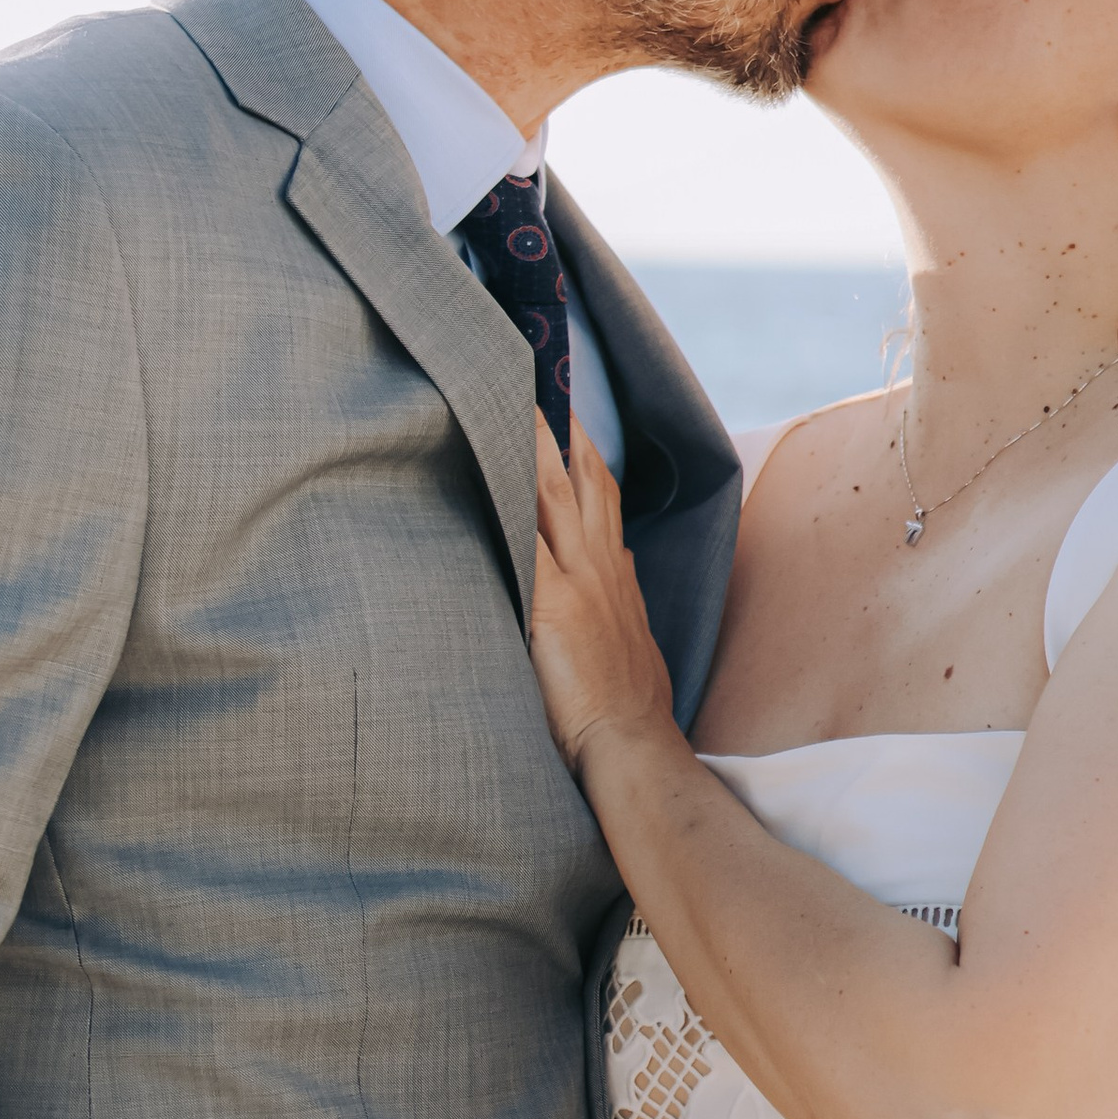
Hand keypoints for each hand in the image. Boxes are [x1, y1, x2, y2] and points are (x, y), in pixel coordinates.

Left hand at [531, 410, 677, 780]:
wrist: (632, 745)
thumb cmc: (628, 707)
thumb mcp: (635, 639)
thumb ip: (622, 594)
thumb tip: (622, 560)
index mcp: (616, 572)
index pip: (601, 490)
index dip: (584, 446)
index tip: (567, 409)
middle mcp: (599, 564)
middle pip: (578, 473)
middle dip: (556, 422)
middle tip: (533, 373)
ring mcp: (577, 580)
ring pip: (550, 489)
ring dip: (530, 439)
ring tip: (505, 393)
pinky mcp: (552, 604)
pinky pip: (524, 537)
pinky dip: (506, 497)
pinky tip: (482, 463)